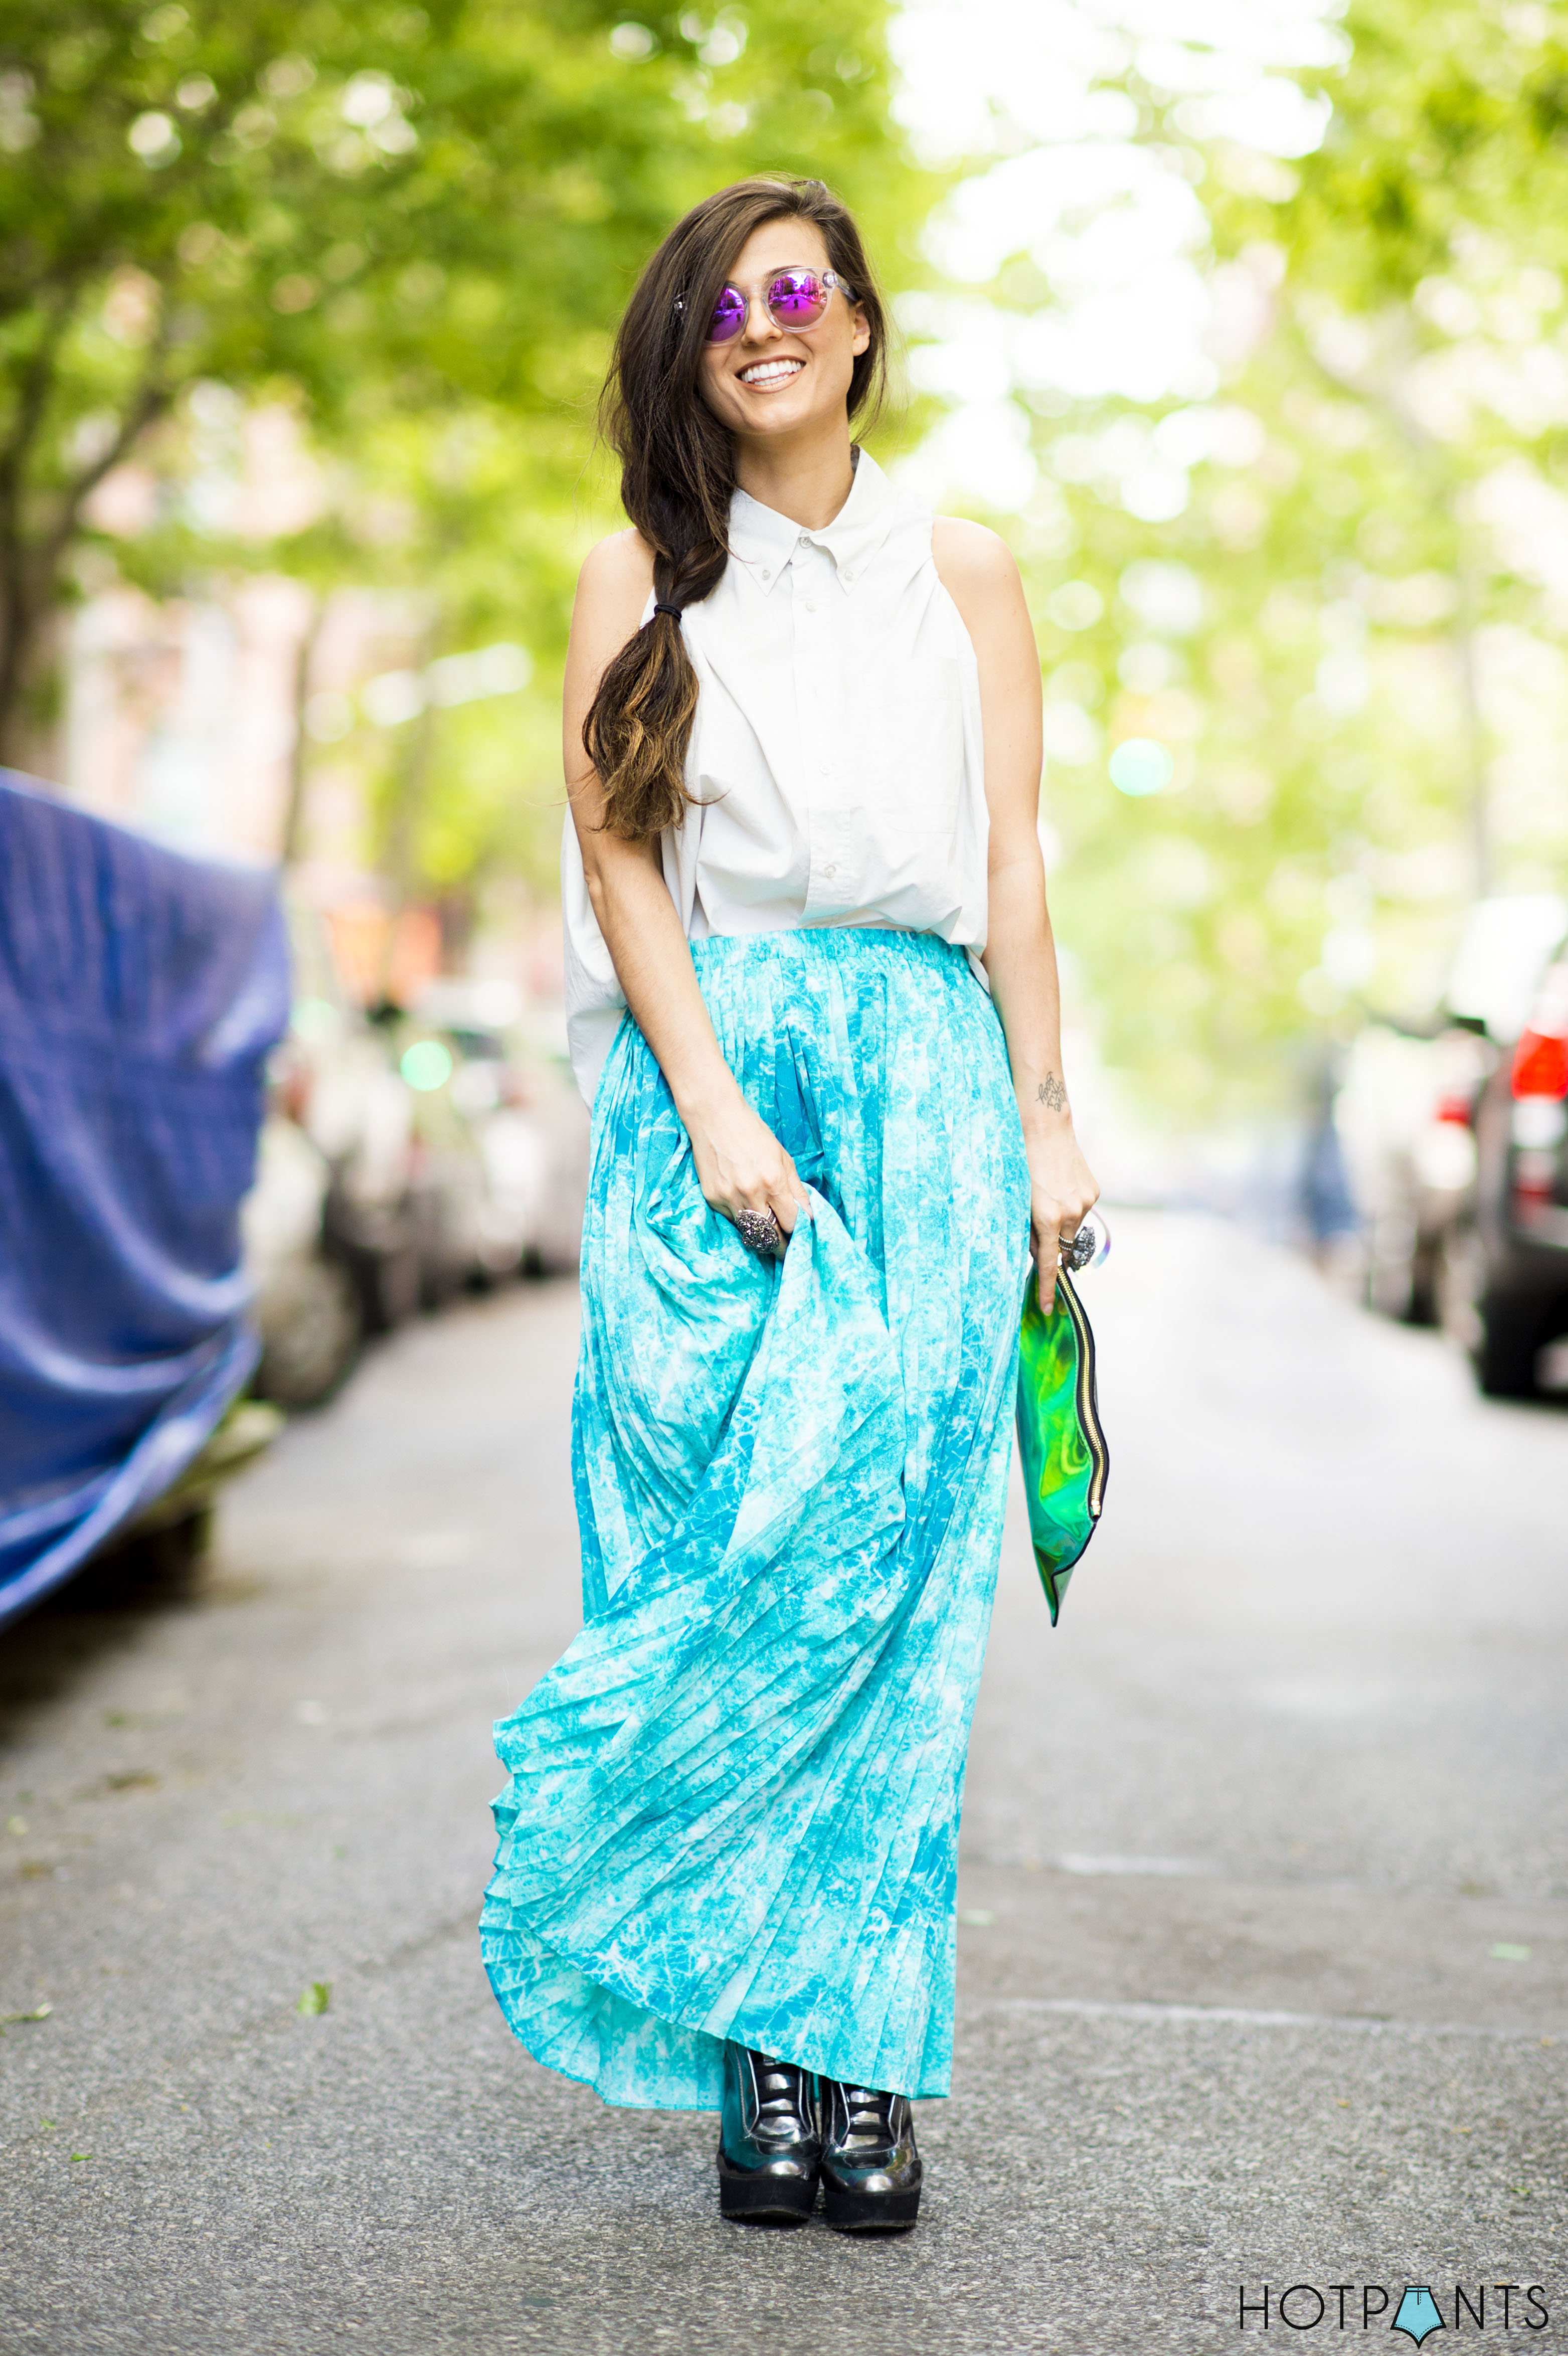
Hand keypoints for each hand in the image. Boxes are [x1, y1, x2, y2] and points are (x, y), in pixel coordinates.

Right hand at [683, 1080, 807, 1252]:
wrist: (714, 1117)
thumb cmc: (753, 1133)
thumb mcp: (783, 1157)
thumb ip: (796, 1190)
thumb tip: (809, 1215)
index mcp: (773, 1180)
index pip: (792, 1222)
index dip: (798, 1234)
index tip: (802, 1239)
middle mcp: (750, 1192)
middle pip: (770, 1236)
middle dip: (781, 1246)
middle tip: (787, 1249)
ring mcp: (728, 1197)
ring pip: (750, 1232)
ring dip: (761, 1235)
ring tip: (768, 1232)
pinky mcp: (712, 1198)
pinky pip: (732, 1220)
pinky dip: (742, 1219)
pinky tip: (745, 1207)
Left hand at [1026, 1124, 1098, 1299]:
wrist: (1044, 1127)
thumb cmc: (1020, 1162)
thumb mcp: (1015, 1200)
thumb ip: (1026, 1230)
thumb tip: (1036, 1251)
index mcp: (1048, 1219)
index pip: (1049, 1264)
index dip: (1047, 1288)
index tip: (1047, 1307)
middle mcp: (1071, 1213)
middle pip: (1062, 1245)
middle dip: (1052, 1245)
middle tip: (1036, 1227)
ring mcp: (1085, 1201)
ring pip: (1072, 1227)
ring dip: (1060, 1223)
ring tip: (1046, 1195)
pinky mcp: (1093, 1190)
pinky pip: (1080, 1209)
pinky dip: (1069, 1207)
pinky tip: (1058, 1186)